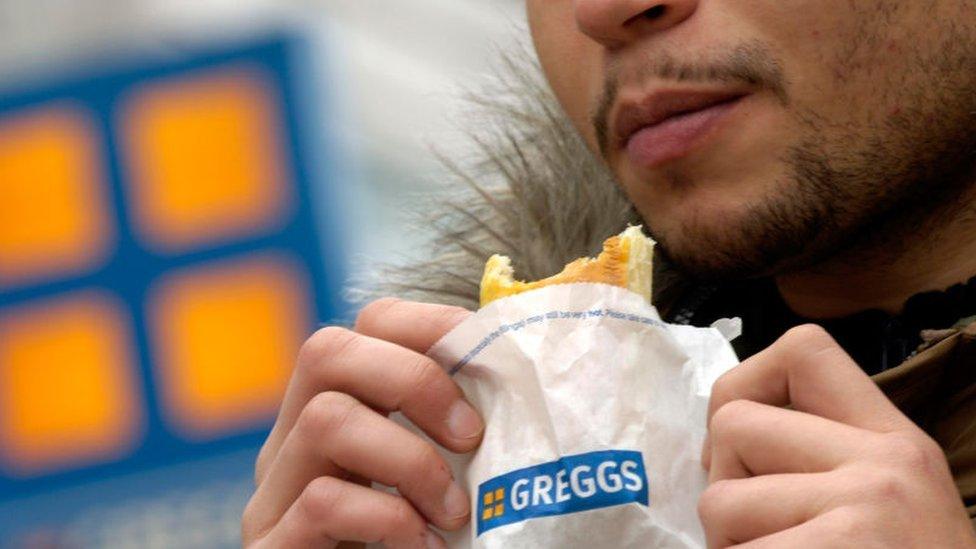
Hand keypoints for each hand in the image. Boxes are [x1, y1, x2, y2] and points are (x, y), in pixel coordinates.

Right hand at [241, 298, 482, 547]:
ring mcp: (274, 495)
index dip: (428, 324)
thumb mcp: (437, 478)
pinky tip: (422, 546)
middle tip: (470, 435)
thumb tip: (529, 373)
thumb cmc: (417, 543)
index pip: (365, 327)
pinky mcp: (273, 545)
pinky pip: (322, 502)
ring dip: (409, 458)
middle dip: (413, 379)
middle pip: (326, 350)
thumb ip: (456, 435)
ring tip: (453, 509)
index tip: (491, 359)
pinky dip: (387, 517)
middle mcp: (293, 442)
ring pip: (324, 419)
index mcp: (336, 411)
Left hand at [699, 324, 975, 547]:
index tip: (743, 444)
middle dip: (726, 485)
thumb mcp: (885, 505)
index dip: (745, 386)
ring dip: (731, 548)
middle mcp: (886, 466)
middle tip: (765, 536)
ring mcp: (863, 515)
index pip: (802, 350)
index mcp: (896, 442)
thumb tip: (720, 436)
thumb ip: (820, 460)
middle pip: (734, 426)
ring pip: (719, 502)